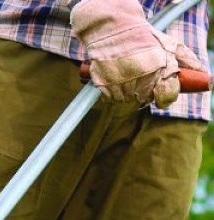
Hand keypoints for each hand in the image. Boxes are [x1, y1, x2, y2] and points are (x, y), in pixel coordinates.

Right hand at [72, 0, 206, 107]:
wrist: (112, 30)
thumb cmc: (143, 37)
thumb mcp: (169, 44)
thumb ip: (187, 60)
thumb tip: (203, 73)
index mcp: (159, 71)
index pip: (167, 96)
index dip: (166, 95)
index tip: (163, 91)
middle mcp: (141, 81)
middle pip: (146, 99)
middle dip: (146, 90)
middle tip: (142, 75)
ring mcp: (121, 85)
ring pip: (129, 99)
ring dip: (130, 91)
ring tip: (128, 73)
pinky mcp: (105, 87)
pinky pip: (113, 98)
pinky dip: (114, 91)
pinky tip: (117, 76)